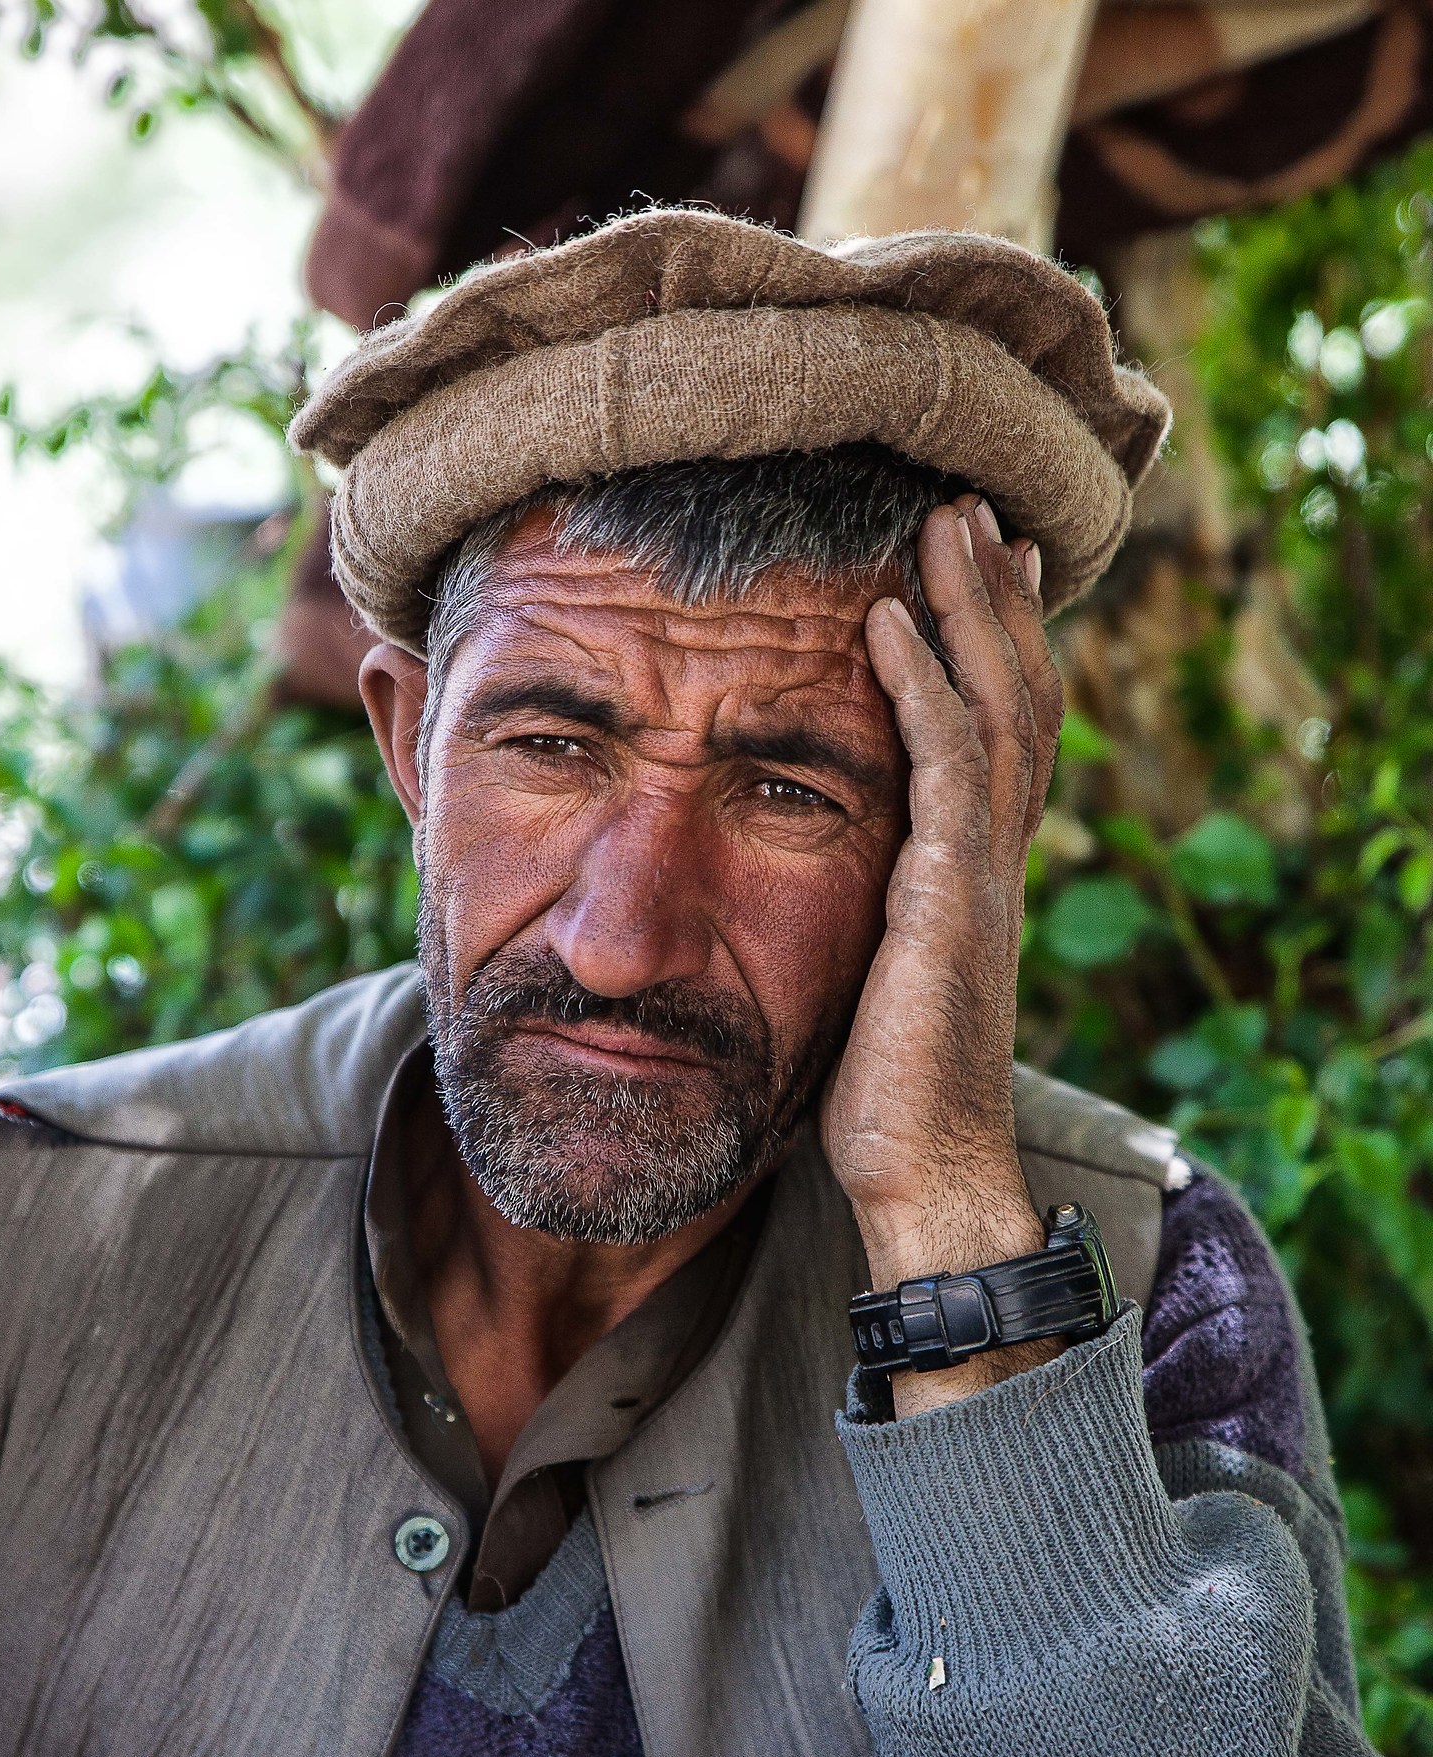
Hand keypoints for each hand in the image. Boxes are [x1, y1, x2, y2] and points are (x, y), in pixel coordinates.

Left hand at [820, 499, 1065, 1408]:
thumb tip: (811, 884)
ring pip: (994, 708)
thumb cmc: (886, 1098)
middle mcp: (989, 860)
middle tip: (975, 510)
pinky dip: (918, 687)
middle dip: (995, 601)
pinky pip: (939, 769)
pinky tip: (884, 623)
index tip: (972, 570)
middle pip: (1013, 697)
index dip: (989, 649)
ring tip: (946, 525)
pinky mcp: (947, 899)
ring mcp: (978, 875)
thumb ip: (861, 914)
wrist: (926, 1177)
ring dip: (969, 610)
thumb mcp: (867, 980)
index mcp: (970, 876)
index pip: (992, 734)